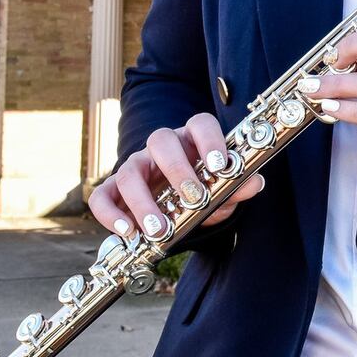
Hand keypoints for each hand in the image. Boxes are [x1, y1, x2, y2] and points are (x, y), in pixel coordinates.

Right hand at [87, 113, 264, 240]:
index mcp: (192, 140)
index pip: (200, 124)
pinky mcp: (113, 190)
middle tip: (193, 198)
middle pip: (160, 140)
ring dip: (144, 202)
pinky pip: (102, 196)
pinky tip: (128, 232)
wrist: (176, 209)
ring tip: (160, 229)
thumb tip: (254, 183)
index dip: (211, 140)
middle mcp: (161, 148)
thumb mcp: (222, 192)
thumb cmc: (202, 192)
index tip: (220, 165)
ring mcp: (135, 166)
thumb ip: (237, 187)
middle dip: (177, 169)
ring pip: (130, 171)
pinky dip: (111, 214)